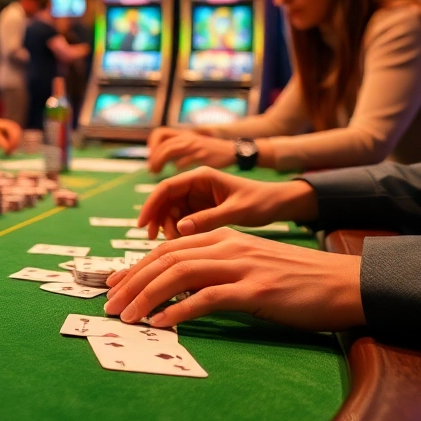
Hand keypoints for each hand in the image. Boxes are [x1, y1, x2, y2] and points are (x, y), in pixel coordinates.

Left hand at [101, 228, 364, 331]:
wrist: (343, 283)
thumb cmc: (297, 280)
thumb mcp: (251, 264)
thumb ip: (218, 269)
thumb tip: (182, 289)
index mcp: (223, 238)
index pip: (168, 248)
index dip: (137, 265)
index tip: (114, 284)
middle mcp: (227, 246)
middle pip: (165, 258)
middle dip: (131, 281)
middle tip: (109, 303)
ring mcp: (241, 266)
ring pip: (178, 275)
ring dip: (145, 296)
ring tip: (126, 316)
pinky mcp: (254, 290)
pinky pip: (206, 298)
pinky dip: (178, 311)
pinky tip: (161, 323)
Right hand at [136, 166, 318, 238]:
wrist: (278, 204)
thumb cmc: (260, 201)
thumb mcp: (235, 211)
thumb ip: (208, 219)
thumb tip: (180, 229)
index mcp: (200, 177)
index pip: (166, 188)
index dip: (150, 205)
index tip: (142, 225)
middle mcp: (195, 185)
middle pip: (165, 201)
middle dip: (158, 220)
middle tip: (156, 240)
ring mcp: (197, 197)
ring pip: (172, 212)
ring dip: (168, 227)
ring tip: (175, 243)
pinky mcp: (202, 209)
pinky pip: (183, 220)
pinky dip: (179, 231)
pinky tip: (183, 243)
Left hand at [147, 130, 235, 172]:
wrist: (232, 150)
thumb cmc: (211, 150)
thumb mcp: (194, 144)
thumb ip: (179, 148)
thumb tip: (162, 158)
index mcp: (184, 134)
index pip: (161, 132)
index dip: (152, 142)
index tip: (151, 155)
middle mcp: (187, 138)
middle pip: (163, 144)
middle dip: (154, 157)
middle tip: (152, 169)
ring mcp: (194, 146)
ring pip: (169, 150)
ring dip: (159, 161)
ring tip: (156, 172)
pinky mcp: (202, 156)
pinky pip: (183, 161)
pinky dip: (175, 168)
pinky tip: (174, 175)